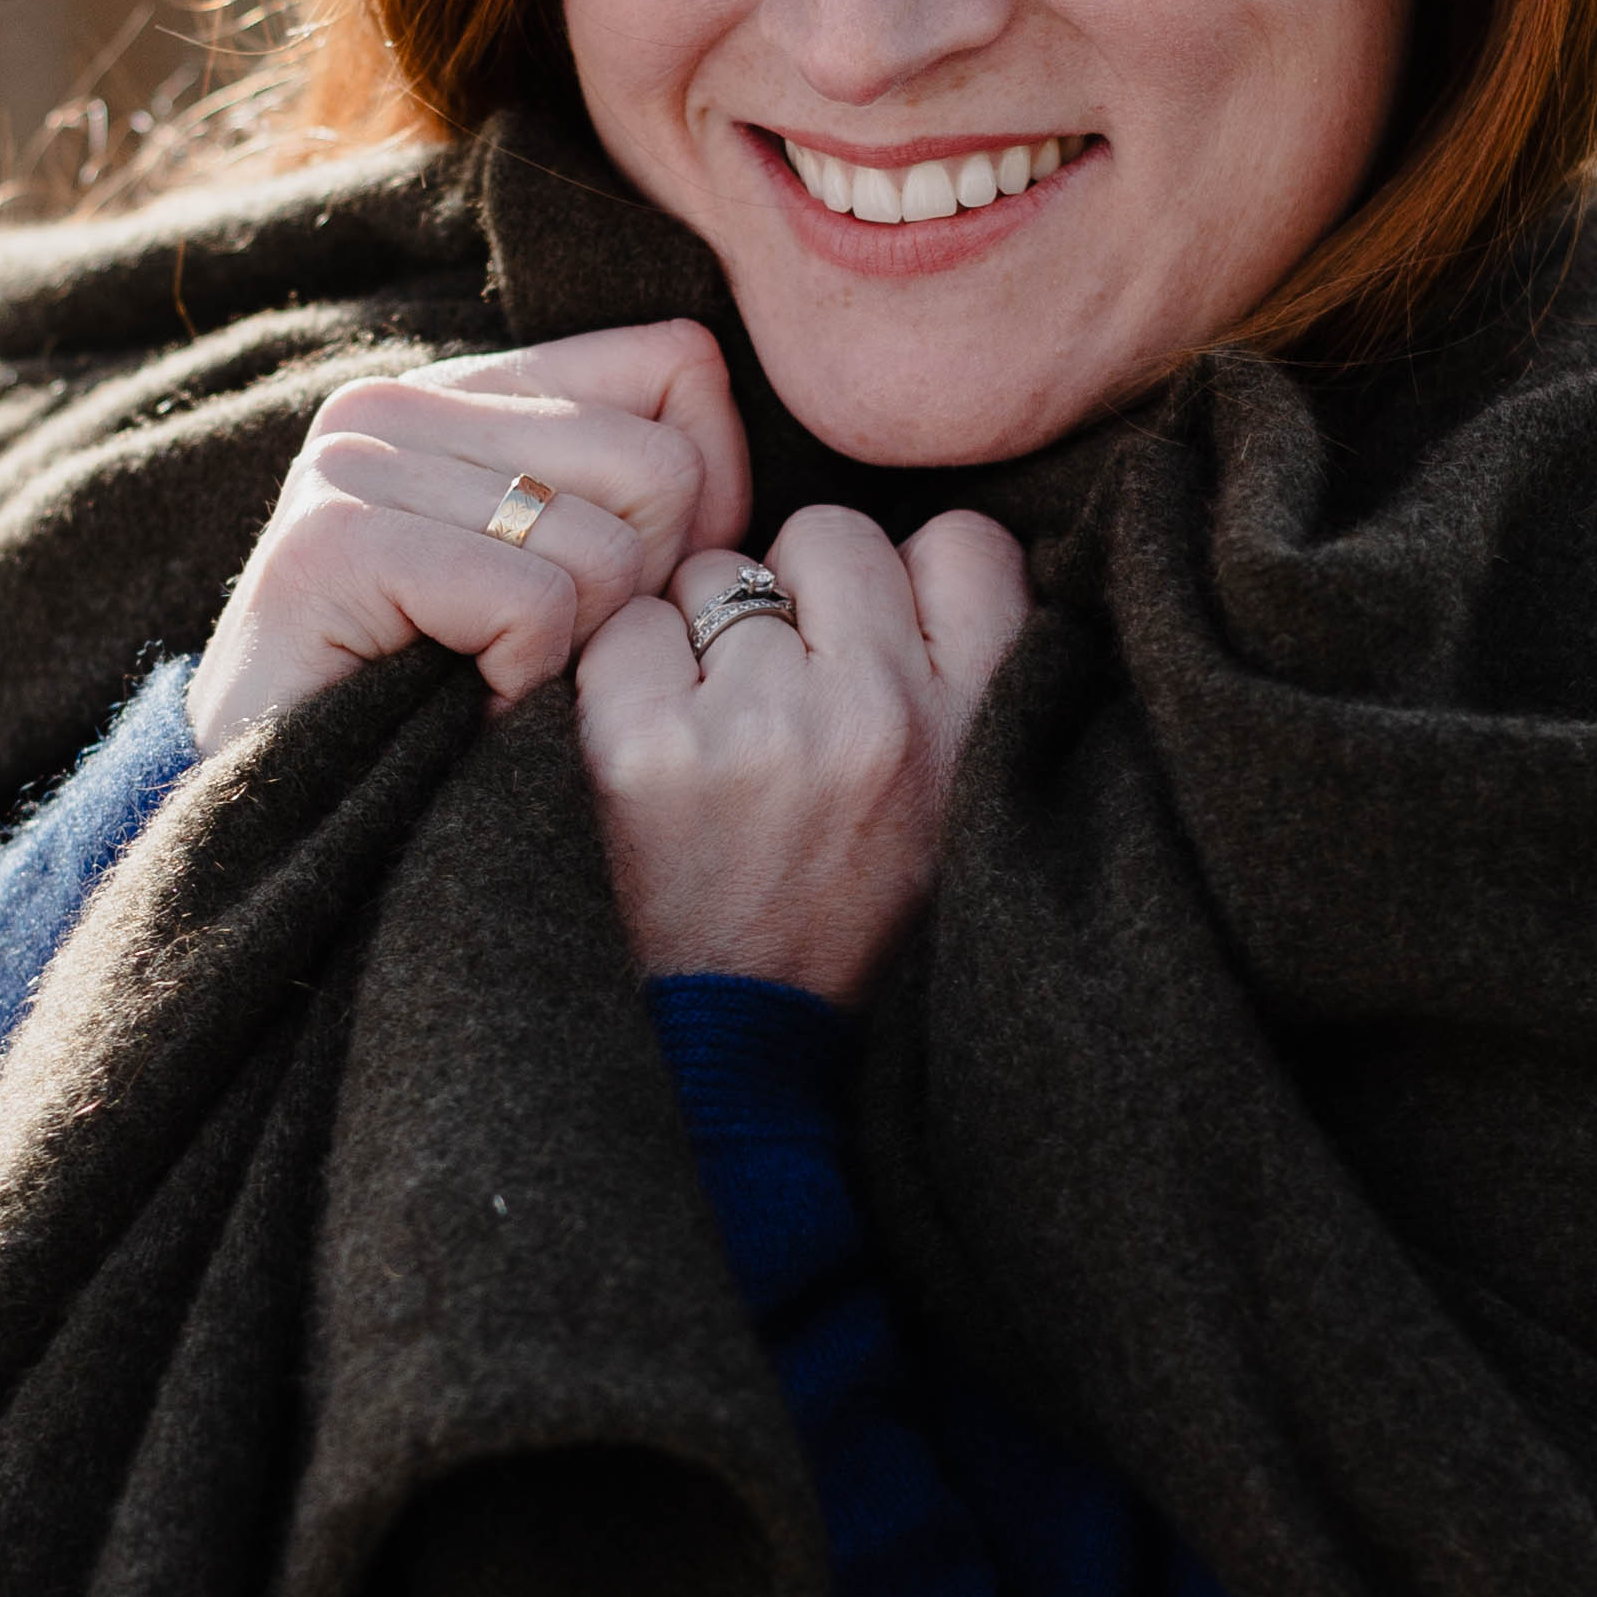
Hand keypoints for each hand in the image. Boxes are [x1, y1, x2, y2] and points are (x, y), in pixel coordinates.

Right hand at [189, 321, 748, 756]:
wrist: (291, 839)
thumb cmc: (451, 718)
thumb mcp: (574, 589)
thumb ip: (650, 500)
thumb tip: (751, 492)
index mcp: (465, 392)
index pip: (676, 368)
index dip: (702, 504)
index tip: (624, 602)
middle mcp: (396, 403)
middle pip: (661, 467)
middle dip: (638, 595)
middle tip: (541, 661)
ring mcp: (352, 464)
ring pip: (608, 546)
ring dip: (574, 655)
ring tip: (486, 683)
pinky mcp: (332, 542)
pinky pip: (535, 603)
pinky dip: (521, 685)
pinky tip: (456, 706)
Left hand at [574, 505, 1031, 1002]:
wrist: (737, 1061)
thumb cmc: (847, 927)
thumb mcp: (959, 809)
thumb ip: (952, 682)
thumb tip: (903, 560)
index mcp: (973, 725)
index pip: (965, 542)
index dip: (907, 579)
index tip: (873, 639)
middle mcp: (875, 713)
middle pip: (829, 535)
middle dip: (795, 593)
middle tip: (779, 691)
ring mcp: (757, 727)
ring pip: (717, 573)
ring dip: (702, 635)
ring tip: (713, 736)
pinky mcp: (642, 749)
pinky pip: (624, 628)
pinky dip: (623, 677)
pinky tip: (646, 749)